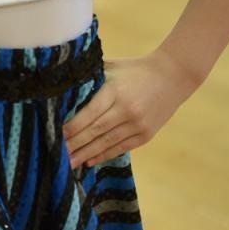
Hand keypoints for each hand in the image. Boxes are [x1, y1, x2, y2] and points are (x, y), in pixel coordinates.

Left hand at [63, 52, 198, 168]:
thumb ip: (90, 75)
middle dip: (75, 144)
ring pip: (107, 142)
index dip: (72, 126)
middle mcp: (126, 109)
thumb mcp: (111, 66)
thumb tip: (60, 81)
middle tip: (56, 154)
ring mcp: (138, 124)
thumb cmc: (135, 69)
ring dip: (86, 154)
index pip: (89, 113)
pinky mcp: (147, 134)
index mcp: (115, 91)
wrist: (173, 76)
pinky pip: (122, 147)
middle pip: (95, 131)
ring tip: (69, 163)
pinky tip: (90, 161)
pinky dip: (105, 155)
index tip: (55, 135)